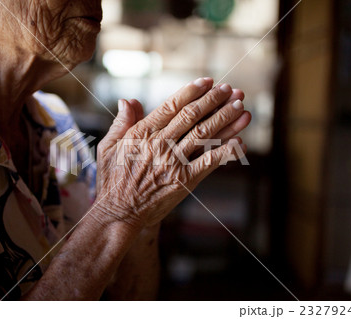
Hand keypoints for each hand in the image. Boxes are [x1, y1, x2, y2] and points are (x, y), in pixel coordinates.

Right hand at [95, 78, 250, 227]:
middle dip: (213, 100)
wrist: (119, 213)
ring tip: (241, 107)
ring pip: (204, 135)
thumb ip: (121, 123)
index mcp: (142, 133)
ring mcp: (173, 162)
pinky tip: (241, 142)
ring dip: (225, 119)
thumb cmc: (112, 180)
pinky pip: (209, 162)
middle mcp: (160, 144)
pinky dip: (227, 152)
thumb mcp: (108, 147)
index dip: (191, 92)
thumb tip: (127, 100)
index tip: (207, 81)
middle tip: (229, 89)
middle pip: (192, 116)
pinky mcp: (184, 181)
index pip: (171, 106)